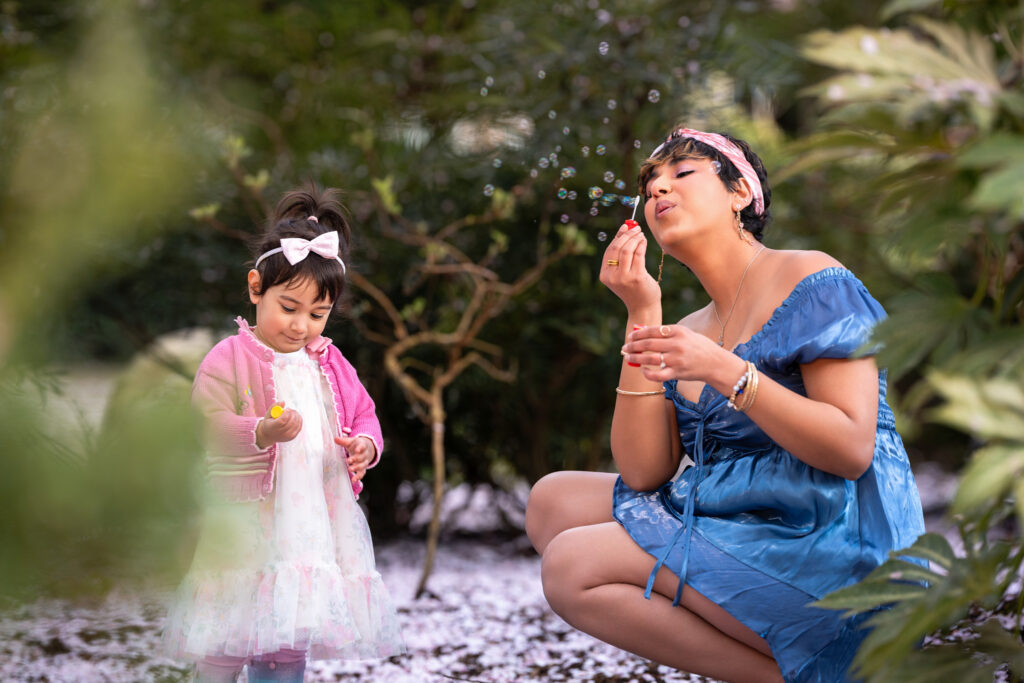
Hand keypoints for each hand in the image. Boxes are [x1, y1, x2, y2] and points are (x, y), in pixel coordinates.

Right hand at [256, 402, 301, 446]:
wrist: (269, 435)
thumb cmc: (269, 422)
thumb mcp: (268, 414)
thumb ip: (274, 406)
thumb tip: (283, 402)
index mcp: (272, 428)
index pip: (282, 420)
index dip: (286, 413)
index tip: (286, 409)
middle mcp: (280, 434)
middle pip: (291, 422)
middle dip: (292, 413)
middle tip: (289, 409)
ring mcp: (287, 436)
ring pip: (296, 423)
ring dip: (296, 415)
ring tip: (291, 412)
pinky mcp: (293, 436)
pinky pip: (299, 426)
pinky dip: (298, 419)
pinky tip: (294, 416)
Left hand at [334, 433, 376, 482]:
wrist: (367, 449)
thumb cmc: (357, 445)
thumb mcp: (351, 441)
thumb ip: (343, 441)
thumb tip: (335, 439)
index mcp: (363, 446)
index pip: (362, 446)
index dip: (360, 448)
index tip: (357, 450)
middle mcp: (365, 454)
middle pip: (362, 457)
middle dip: (356, 459)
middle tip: (349, 461)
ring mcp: (365, 462)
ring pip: (363, 465)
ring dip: (357, 467)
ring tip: (350, 469)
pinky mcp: (363, 468)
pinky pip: (362, 473)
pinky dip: (358, 477)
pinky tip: (354, 480)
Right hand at [599, 220, 661, 312]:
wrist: (643, 307)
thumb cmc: (635, 289)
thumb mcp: (622, 275)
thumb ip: (621, 258)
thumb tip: (624, 232)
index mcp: (604, 276)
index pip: (609, 251)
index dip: (617, 237)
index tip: (625, 226)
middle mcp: (612, 277)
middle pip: (617, 248)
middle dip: (627, 235)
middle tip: (635, 228)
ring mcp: (623, 278)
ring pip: (627, 250)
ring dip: (635, 238)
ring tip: (641, 234)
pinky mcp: (636, 277)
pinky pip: (638, 255)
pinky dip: (641, 244)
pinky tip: (644, 241)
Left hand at [623, 323, 744, 385]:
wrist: (716, 363)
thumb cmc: (698, 347)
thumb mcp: (685, 334)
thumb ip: (667, 332)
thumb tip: (644, 332)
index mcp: (678, 331)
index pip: (652, 330)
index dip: (638, 334)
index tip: (630, 336)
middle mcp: (676, 344)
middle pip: (648, 344)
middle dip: (633, 346)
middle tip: (624, 348)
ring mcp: (677, 359)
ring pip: (650, 358)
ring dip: (635, 358)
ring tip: (628, 357)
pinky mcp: (677, 373)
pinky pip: (658, 375)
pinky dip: (648, 373)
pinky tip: (643, 370)